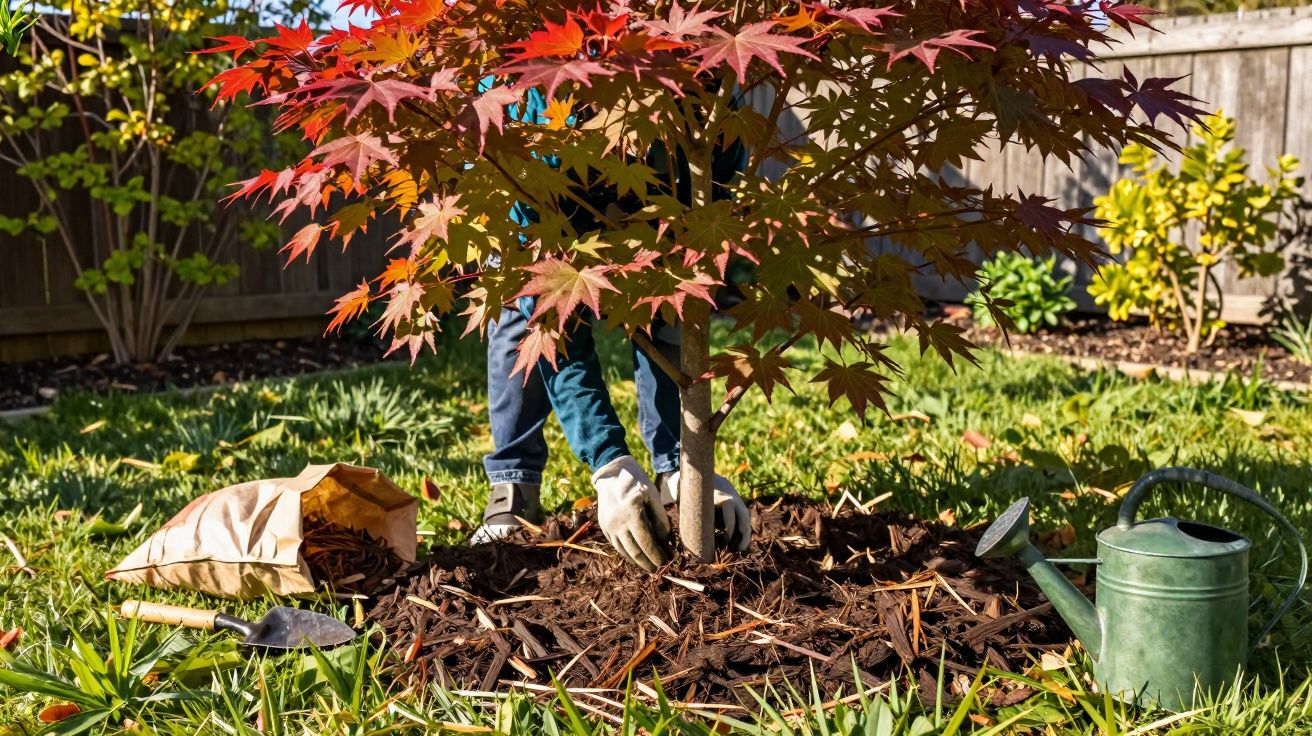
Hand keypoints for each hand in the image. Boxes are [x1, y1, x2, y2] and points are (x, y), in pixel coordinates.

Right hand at [592, 456, 670, 571]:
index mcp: (632, 512)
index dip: (657, 555)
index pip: (646, 542)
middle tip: (659, 569)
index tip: (666, 562)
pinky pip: (616, 546)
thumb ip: (660, 518)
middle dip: (648, 563)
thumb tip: (665, 540)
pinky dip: (627, 554)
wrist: (612, 474)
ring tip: (649, 567)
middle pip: (635, 551)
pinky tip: (636, 557)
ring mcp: (608, 526)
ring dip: (637, 562)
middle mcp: (618, 521)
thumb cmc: (637, 482)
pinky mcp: (604, 527)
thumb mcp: (653, 495)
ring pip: (624, 552)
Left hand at [658, 470, 750, 551]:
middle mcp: (729, 493)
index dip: (729, 524)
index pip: (728, 506)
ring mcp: (734, 496)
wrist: (693, 470)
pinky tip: (740, 542)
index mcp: (717, 490)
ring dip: (745, 532)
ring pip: (745, 515)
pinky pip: (742, 516)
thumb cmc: (686, 486)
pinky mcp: (734, 501)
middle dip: (744, 531)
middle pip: (743, 513)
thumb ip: (688, 507)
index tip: (726, 539)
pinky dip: (742, 528)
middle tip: (739, 549)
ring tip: (741, 548)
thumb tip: (687, 531)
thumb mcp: (685, 494)